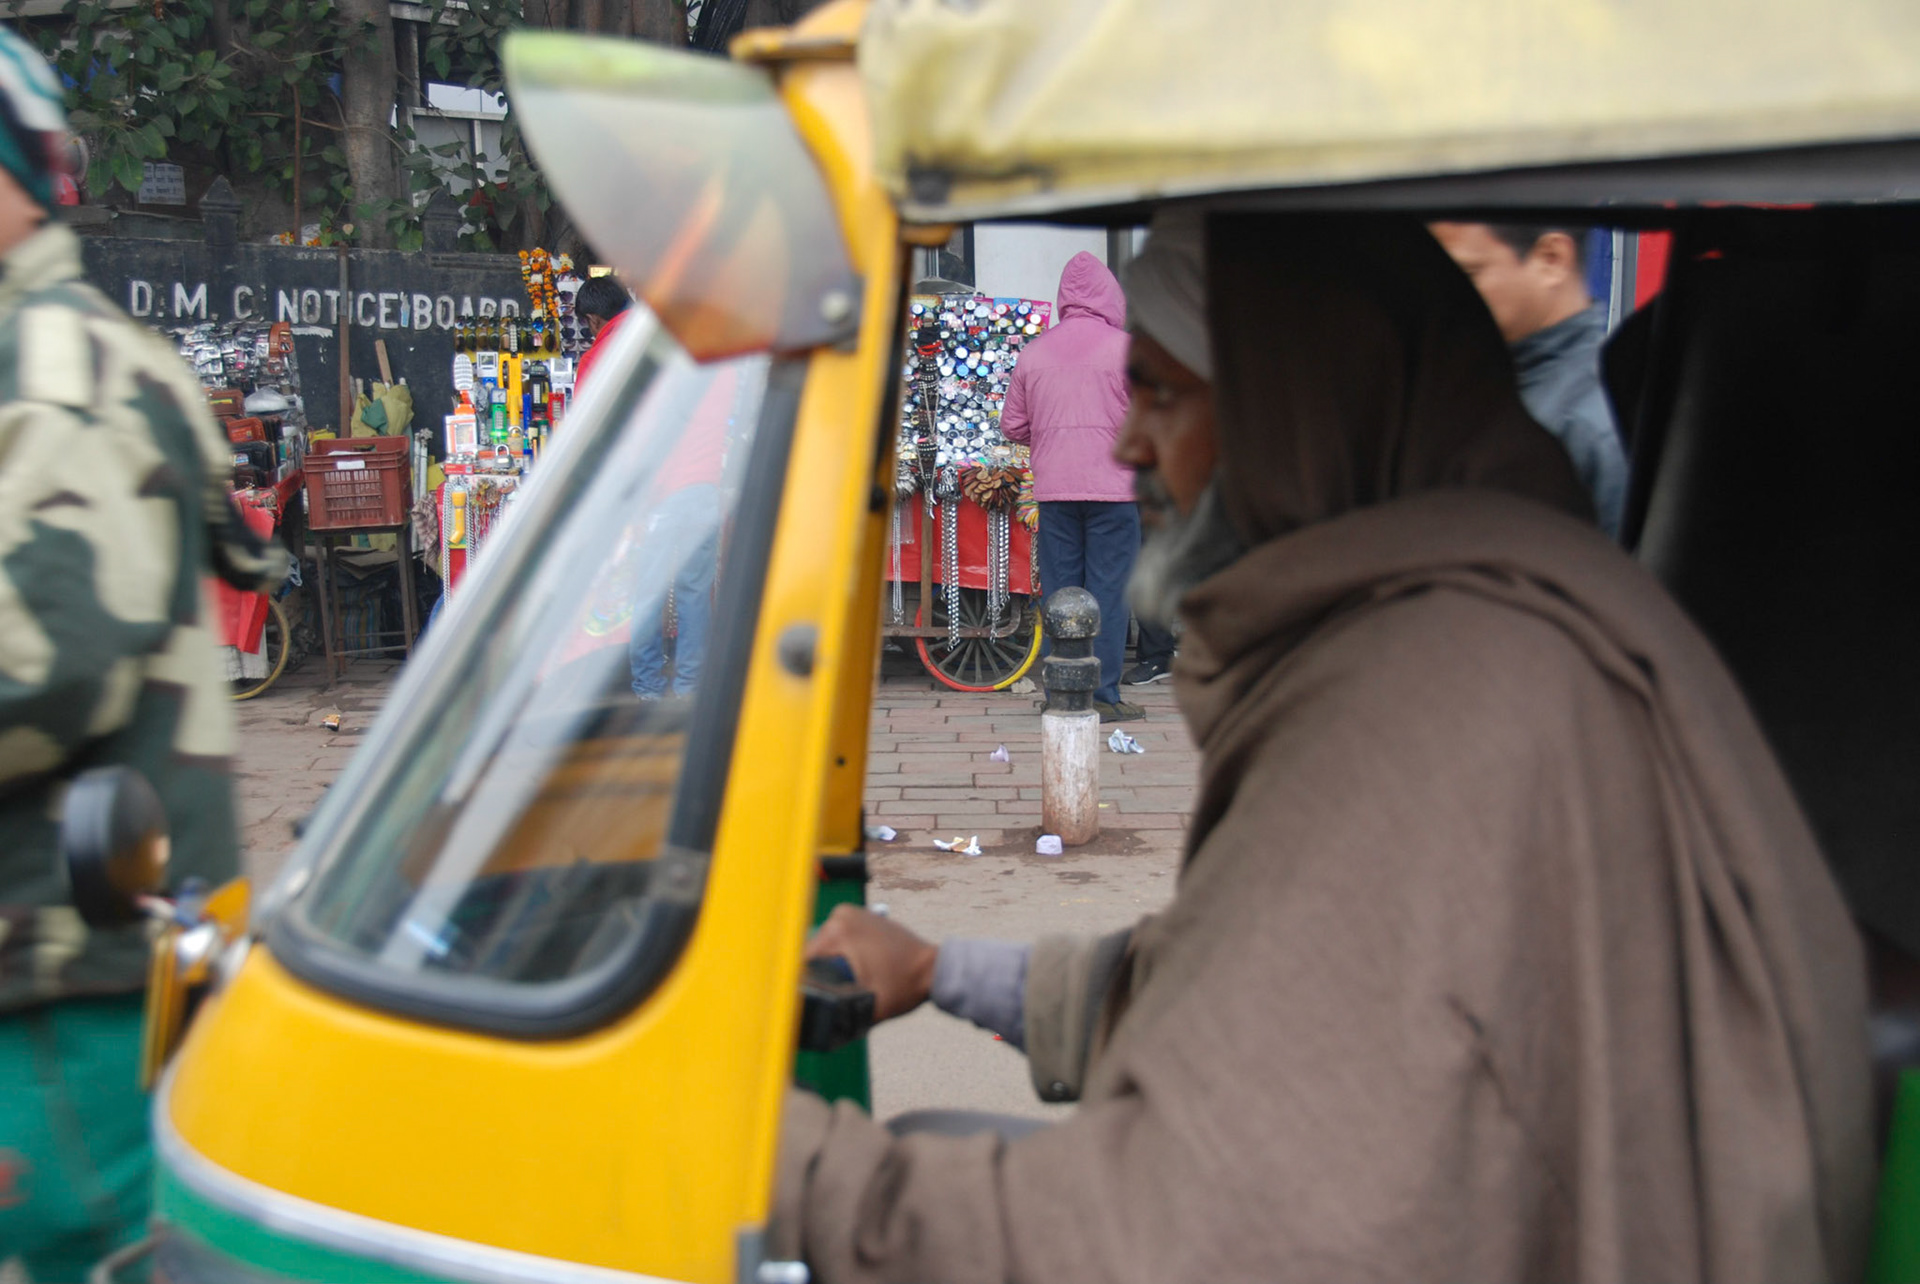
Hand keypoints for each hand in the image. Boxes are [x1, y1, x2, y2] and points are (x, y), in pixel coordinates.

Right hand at [806, 905, 937, 1021]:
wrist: (932, 968)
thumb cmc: (905, 985)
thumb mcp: (870, 1007)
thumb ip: (841, 1017)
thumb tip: (815, 1029)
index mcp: (838, 933)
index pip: (803, 961)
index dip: (803, 983)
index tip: (809, 999)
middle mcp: (840, 916)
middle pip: (812, 952)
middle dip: (818, 974)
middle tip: (834, 993)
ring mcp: (849, 912)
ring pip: (822, 946)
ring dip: (828, 964)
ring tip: (846, 980)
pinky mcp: (858, 915)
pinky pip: (836, 938)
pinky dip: (839, 953)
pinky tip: (852, 968)